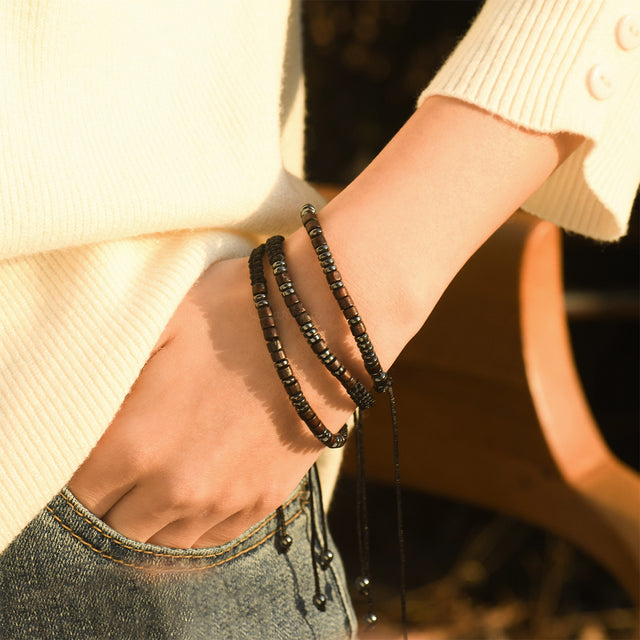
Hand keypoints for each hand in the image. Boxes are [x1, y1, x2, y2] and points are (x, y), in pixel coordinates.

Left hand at [67, 254, 355, 548]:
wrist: (320, 325)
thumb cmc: (235, 312)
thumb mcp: (157, 324)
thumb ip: (107, 373)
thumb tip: (80, 400)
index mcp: (134, 443)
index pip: (77, 493)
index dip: (78, 476)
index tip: (90, 458)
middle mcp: (174, 487)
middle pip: (115, 528)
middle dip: (110, 503)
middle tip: (120, 473)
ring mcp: (223, 500)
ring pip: (164, 543)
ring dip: (152, 520)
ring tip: (156, 487)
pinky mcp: (262, 500)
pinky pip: (213, 539)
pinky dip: (195, 525)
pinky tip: (196, 496)